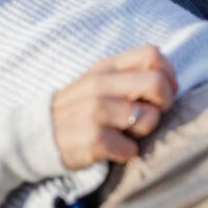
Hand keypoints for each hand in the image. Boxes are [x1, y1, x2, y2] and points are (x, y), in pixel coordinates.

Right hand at [51, 45, 177, 169]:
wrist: (38, 136)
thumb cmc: (78, 108)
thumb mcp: (98, 81)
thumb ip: (128, 74)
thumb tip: (169, 81)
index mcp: (106, 67)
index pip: (152, 54)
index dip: (168, 73)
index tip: (162, 92)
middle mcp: (100, 84)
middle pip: (156, 83)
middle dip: (164, 103)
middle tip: (152, 114)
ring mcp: (96, 111)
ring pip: (149, 118)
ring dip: (144, 131)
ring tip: (127, 133)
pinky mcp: (94, 139)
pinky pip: (132, 149)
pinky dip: (127, 153)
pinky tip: (113, 149)